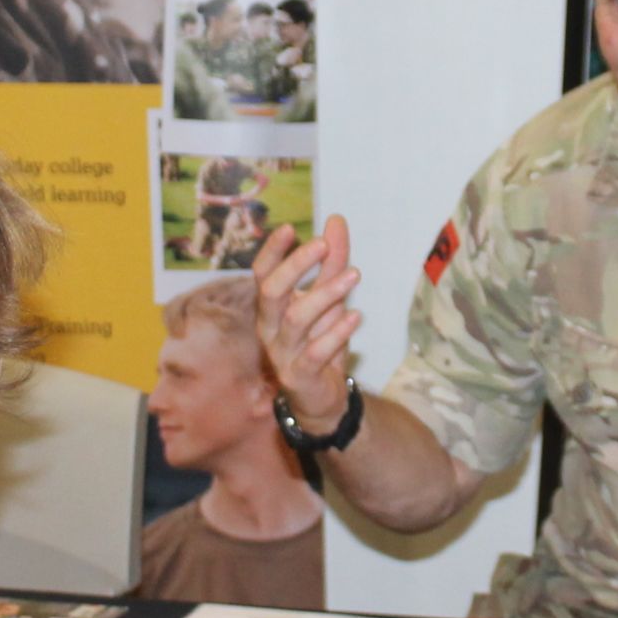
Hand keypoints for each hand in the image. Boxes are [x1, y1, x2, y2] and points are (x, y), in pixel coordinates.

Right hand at [253, 215, 363, 421]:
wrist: (320, 398)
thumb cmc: (320, 340)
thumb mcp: (329, 297)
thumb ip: (332, 262)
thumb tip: (336, 219)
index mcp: (271, 306)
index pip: (262, 273)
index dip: (272, 251)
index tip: (290, 228)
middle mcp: (269, 328)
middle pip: (271, 292)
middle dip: (296, 266)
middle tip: (323, 245)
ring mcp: (282, 353)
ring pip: (295, 320)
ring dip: (325, 294)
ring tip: (354, 275)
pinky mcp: (299, 376)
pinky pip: (314, 353)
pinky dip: (336, 333)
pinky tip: (355, 316)